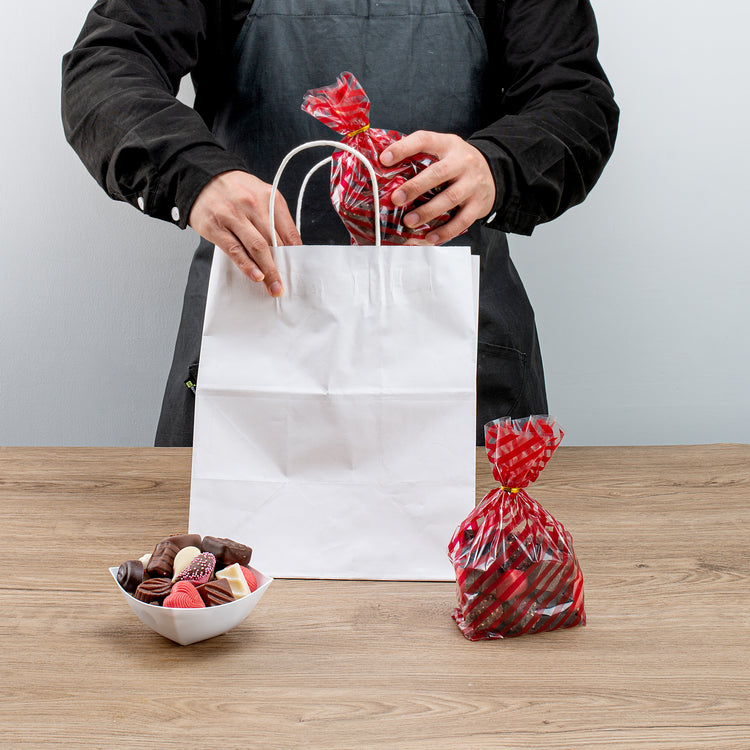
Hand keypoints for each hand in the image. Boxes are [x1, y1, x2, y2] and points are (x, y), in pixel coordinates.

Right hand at [188, 170, 301, 296]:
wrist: (202, 176)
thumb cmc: (235, 190)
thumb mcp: (261, 195)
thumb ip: (275, 219)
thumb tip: (288, 248)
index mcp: (269, 198)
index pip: (289, 232)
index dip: (294, 254)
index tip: (295, 269)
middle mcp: (253, 205)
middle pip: (274, 242)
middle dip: (281, 267)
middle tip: (284, 284)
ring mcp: (233, 216)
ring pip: (257, 248)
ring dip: (267, 271)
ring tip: (273, 287)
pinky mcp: (216, 227)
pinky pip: (235, 250)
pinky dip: (247, 265)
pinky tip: (255, 275)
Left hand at [379, 131, 495, 243]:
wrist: (494, 174)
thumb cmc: (459, 164)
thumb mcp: (445, 151)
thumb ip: (422, 157)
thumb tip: (385, 170)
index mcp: (448, 145)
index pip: (424, 140)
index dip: (403, 148)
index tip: (384, 160)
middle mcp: (463, 162)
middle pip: (438, 173)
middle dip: (415, 187)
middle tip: (396, 199)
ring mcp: (473, 183)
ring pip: (450, 198)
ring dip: (428, 212)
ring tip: (409, 222)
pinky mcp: (479, 204)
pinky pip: (462, 220)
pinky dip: (446, 231)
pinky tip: (431, 237)